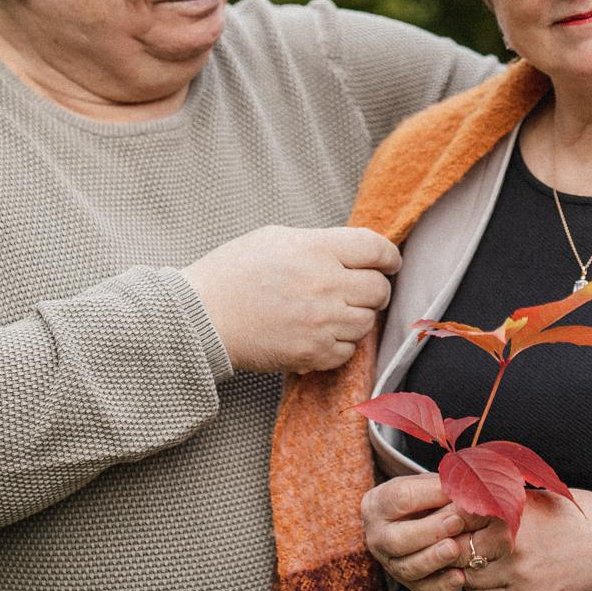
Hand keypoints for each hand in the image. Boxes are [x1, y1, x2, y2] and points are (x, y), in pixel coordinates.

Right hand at [183, 224, 399, 373]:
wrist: (201, 316)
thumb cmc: (232, 272)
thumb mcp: (276, 238)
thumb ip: (319, 244)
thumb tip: (350, 253)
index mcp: (317, 249)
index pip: (377, 249)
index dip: (389, 257)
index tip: (388, 263)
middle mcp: (326, 284)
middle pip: (379, 289)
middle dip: (374, 289)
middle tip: (359, 291)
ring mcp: (321, 321)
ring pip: (366, 323)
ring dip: (356, 318)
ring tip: (332, 314)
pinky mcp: (312, 352)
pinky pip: (348, 352)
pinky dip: (339, 345)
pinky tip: (320, 335)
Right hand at [363, 474, 471, 590]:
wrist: (413, 521)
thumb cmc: (422, 497)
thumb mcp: (426, 484)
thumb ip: (441, 486)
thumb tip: (466, 489)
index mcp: (379, 504)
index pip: (399, 498)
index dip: (428, 495)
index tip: (454, 493)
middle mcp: (378, 537)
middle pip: (397, 539)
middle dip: (429, 532)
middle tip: (456, 522)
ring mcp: (391, 564)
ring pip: (408, 568)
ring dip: (434, 559)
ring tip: (455, 549)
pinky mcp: (408, 584)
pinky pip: (423, 590)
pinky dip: (442, 586)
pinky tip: (460, 577)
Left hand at [460, 491, 591, 590]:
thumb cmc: (578, 515)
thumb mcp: (536, 497)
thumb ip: (500, 501)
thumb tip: (462, 498)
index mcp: (513, 517)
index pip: (459, 519)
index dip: (450, 516)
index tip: (448, 514)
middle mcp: (513, 550)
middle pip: (459, 551)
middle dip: (451, 543)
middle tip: (449, 537)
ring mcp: (520, 579)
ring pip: (469, 579)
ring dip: (464, 568)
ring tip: (469, 555)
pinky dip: (480, 587)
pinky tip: (486, 573)